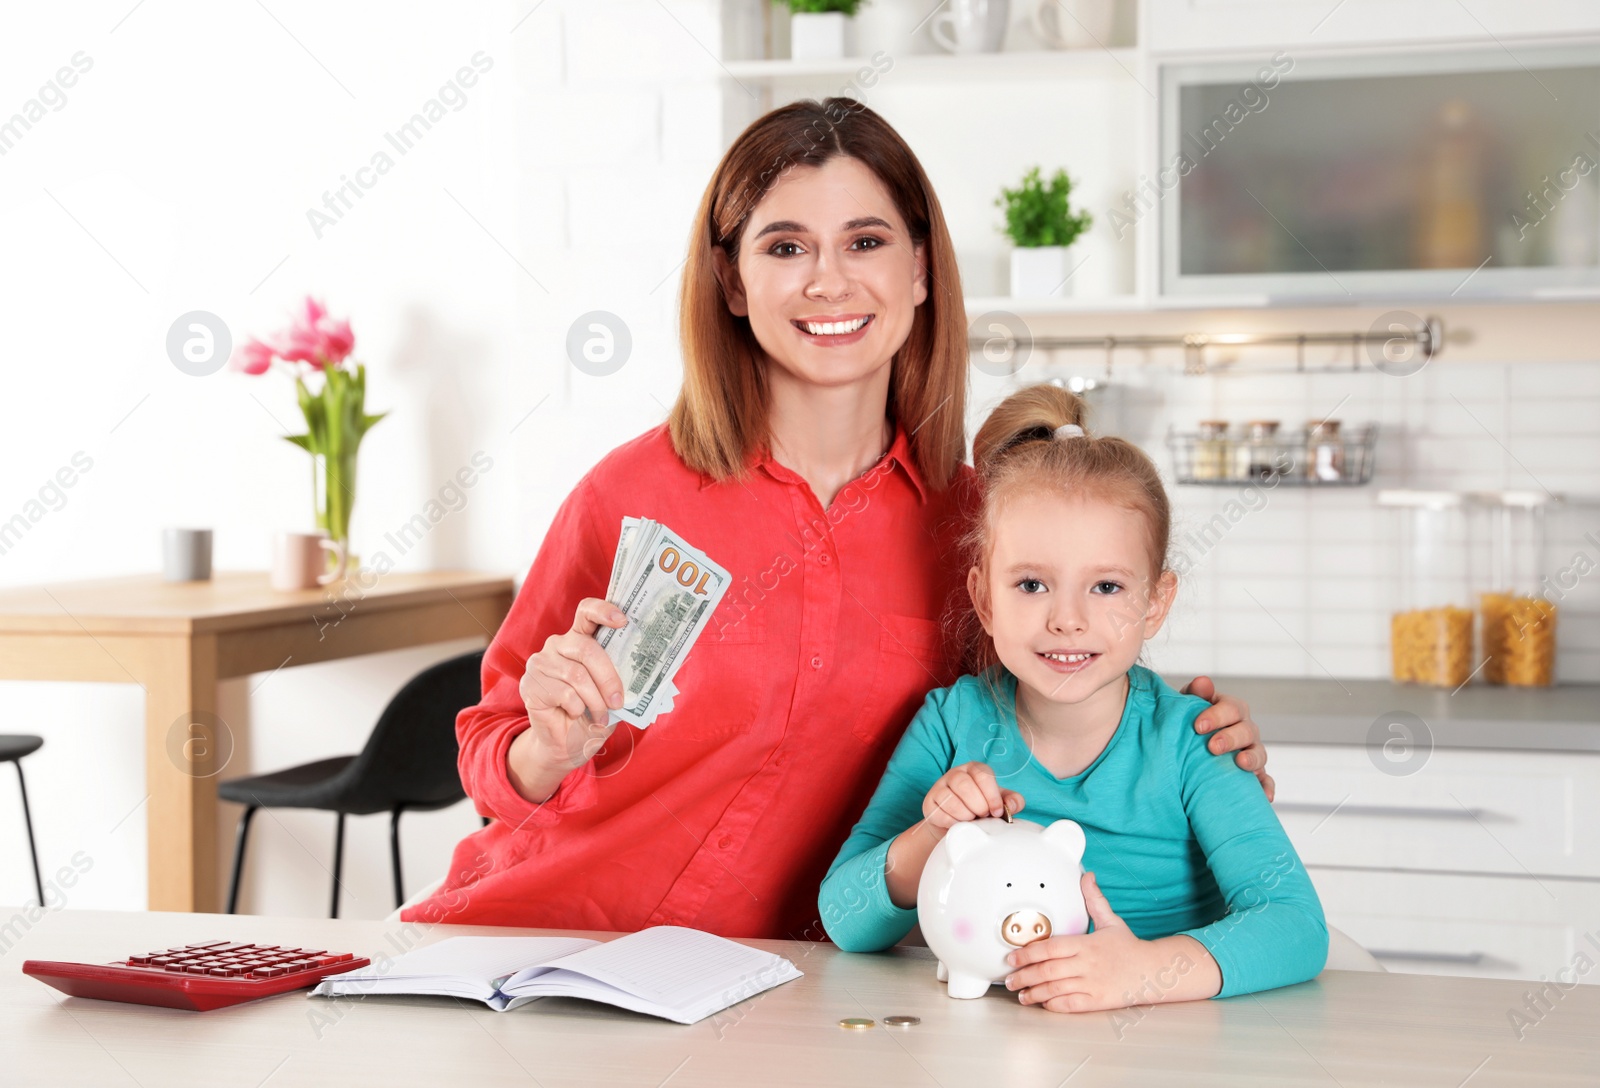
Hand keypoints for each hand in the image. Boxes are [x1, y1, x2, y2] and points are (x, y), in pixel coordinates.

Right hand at [508, 598, 627, 802]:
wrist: (566, 744)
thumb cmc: (592, 714)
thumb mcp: (612, 694)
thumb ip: (621, 677)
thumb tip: (645, 672)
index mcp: (579, 639)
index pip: (587, 612)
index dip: (604, 611)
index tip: (623, 620)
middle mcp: (558, 645)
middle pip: (587, 649)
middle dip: (608, 677)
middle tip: (618, 700)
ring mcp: (541, 662)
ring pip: (577, 675)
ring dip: (595, 701)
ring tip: (601, 716)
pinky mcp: (531, 683)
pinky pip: (564, 693)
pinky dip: (578, 709)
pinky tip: (576, 715)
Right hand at [921, 762, 1023, 831]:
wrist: (958, 824)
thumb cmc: (981, 809)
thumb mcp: (998, 802)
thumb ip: (1011, 801)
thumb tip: (1012, 805)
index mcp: (974, 769)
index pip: (983, 775)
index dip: (992, 796)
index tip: (997, 812)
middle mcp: (955, 774)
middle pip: (965, 785)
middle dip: (978, 806)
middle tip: (983, 816)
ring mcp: (939, 787)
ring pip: (951, 799)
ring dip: (966, 815)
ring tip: (971, 820)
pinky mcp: (929, 802)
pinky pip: (940, 813)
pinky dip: (953, 823)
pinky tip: (958, 824)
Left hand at [1004, 872, 1220, 1011]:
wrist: (1153, 971)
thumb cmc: (1128, 946)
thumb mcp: (1110, 920)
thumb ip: (1094, 900)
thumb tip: (1087, 875)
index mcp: (1087, 944)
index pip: (1051, 948)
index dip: (1028, 953)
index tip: (1012, 957)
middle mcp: (1088, 964)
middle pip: (1048, 970)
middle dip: (1024, 976)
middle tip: (1009, 979)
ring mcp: (1092, 984)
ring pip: (1056, 990)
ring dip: (1034, 993)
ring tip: (1021, 994)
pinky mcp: (1098, 1001)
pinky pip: (1071, 1004)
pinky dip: (1054, 1005)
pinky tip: (1043, 1003)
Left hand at [1183, 676, 1273, 801]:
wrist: (1184, 751)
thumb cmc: (1186, 724)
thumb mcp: (1187, 707)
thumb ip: (1194, 694)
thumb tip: (1202, 682)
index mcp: (1230, 710)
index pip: (1231, 707)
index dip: (1217, 715)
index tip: (1198, 726)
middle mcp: (1244, 729)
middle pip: (1247, 730)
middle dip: (1231, 737)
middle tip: (1212, 747)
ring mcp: (1252, 752)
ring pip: (1260, 753)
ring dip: (1252, 758)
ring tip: (1240, 763)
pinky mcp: (1254, 774)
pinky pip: (1266, 780)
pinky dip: (1267, 787)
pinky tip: (1265, 797)